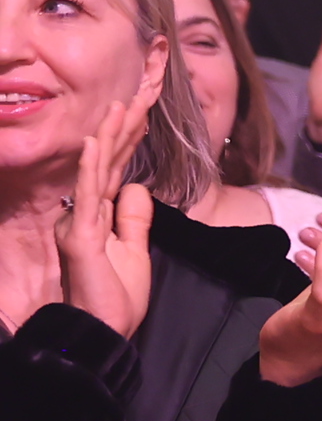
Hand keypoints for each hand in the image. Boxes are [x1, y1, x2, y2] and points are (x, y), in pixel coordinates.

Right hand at [59, 56, 165, 339]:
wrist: (102, 331)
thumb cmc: (115, 296)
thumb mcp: (134, 250)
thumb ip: (133, 219)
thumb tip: (136, 187)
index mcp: (102, 214)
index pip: (118, 168)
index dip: (129, 139)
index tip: (142, 106)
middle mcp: (86, 211)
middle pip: (110, 162)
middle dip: (124, 127)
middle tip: (139, 89)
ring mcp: (80, 221)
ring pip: (97, 170)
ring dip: (109, 136)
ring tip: (120, 104)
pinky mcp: (79, 236)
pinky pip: (87, 194)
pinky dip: (93, 166)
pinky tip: (96, 141)